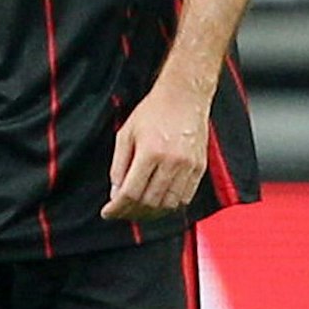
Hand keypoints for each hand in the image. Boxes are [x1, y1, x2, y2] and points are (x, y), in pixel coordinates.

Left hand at [103, 79, 210, 220]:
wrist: (185, 96)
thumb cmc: (154, 111)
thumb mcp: (126, 133)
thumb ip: (119, 164)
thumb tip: (116, 193)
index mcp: (150, 152)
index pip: (131, 192)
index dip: (117, 208)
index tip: (108, 212)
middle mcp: (171, 161)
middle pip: (149, 202)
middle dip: (131, 213)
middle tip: (121, 212)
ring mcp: (188, 166)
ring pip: (168, 204)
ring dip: (151, 213)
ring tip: (139, 211)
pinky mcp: (199, 167)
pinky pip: (185, 197)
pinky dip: (170, 205)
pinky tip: (159, 202)